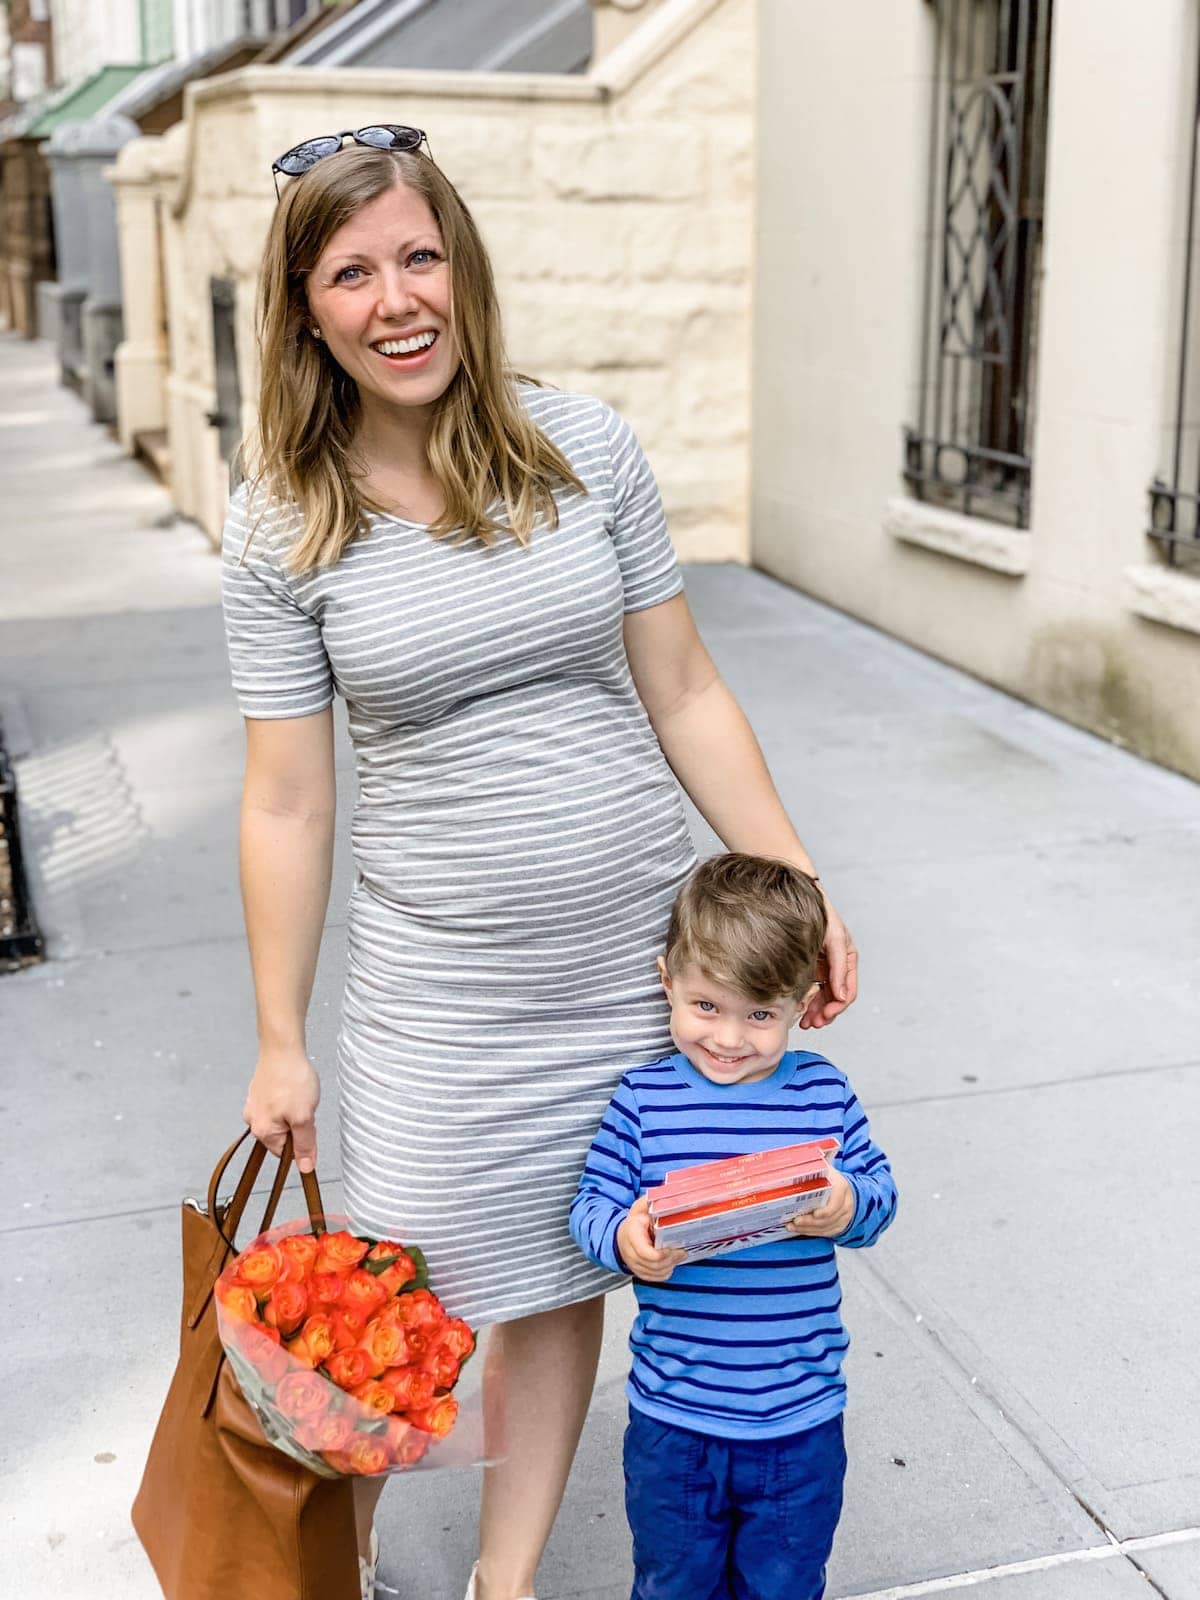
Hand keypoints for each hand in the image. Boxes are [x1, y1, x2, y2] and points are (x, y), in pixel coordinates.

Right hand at [243, 1046, 320, 1172]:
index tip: (311, 1131)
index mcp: (263, 1131)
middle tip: (305, 1108)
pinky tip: (293, 1088)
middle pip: (283, 1136)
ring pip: (281, 1120)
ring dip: (293, 1112)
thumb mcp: (304, 1117)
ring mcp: (255, 1105)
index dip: (302, 1144)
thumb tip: (305, 1168)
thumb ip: (305, 1144)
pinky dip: (288, 1099)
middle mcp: (253, 1121)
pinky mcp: (259, 1092)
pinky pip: (277, 1105)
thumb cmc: (291, 1079)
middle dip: (297, 1126)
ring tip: (299, 1094)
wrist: (282, 1047)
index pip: (285, 1154)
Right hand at [617, 1196, 687, 1282]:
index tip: (673, 1247)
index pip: (646, 1252)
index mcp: (631, 1235)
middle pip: (654, 1264)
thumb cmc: (634, 1223)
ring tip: (679, 1255)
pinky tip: (671, 1262)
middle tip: (682, 1250)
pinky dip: (665, 1272)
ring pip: (656, 1272)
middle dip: (671, 1258)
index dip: (662, 1253)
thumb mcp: (640, 1208)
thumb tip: (662, 1196)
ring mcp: (634, 1264)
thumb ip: (649, 1202)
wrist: (622, 1236)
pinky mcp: (640, 1272)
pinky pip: (655, 1278)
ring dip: (670, 1265)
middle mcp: (630, 1252)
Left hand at [784, 1169, 855, 1237]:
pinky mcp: (839, 1226)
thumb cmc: (831, 1178)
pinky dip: (811, 1232)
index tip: (813, 1213)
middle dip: (810, 1221)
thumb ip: (816, 1164)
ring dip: (808, 1228)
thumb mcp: (825, 1168)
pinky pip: (826, 1232)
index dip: (825, 1211)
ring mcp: (844, 1217)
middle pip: (828, 1218)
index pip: (835, 1204)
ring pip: (826, 1227)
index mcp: (841, 1187)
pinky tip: (799, 1230)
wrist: (846, 1190)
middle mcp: (845, 1204)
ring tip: (792, 1226)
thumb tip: (801, 1157)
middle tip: (795, 1221)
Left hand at [800, 895, 857, 1029]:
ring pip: (823, 997)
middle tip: (812, 1023)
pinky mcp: (809, 966)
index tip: (825, 1016)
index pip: (848, 990)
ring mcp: (822, 967)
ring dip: (817, 1012)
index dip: (838, 1007)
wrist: (798, 896)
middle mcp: (837, 965)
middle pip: (835, 998)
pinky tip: (801, 1010)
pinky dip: (808, 1001)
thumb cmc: (821, 912)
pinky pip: (812, 989)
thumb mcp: (834, 938)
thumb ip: (840, 966)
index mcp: (848, 958)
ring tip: (806, 1022)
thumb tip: (843, 996)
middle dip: (825, 1013)